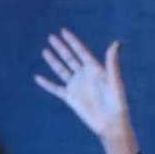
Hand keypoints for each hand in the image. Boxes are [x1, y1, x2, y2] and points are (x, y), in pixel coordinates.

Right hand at [33, 29, 133, 153]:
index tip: (63, 31)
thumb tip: (116, 43)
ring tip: (45, 51)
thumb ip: (112, 62)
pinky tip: (37, 77)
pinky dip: (46, 83)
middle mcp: (84, 75)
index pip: (81, 51)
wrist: (111, 123)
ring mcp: (76, 86)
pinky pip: (55, 89)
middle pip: (69, 58)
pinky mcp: (70, 98)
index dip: (72, 41)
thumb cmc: (117, 102)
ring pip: (61, 70)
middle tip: (51, 36)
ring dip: (53, 61)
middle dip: (61, 47)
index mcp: (95, 69)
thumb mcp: (114, 80)